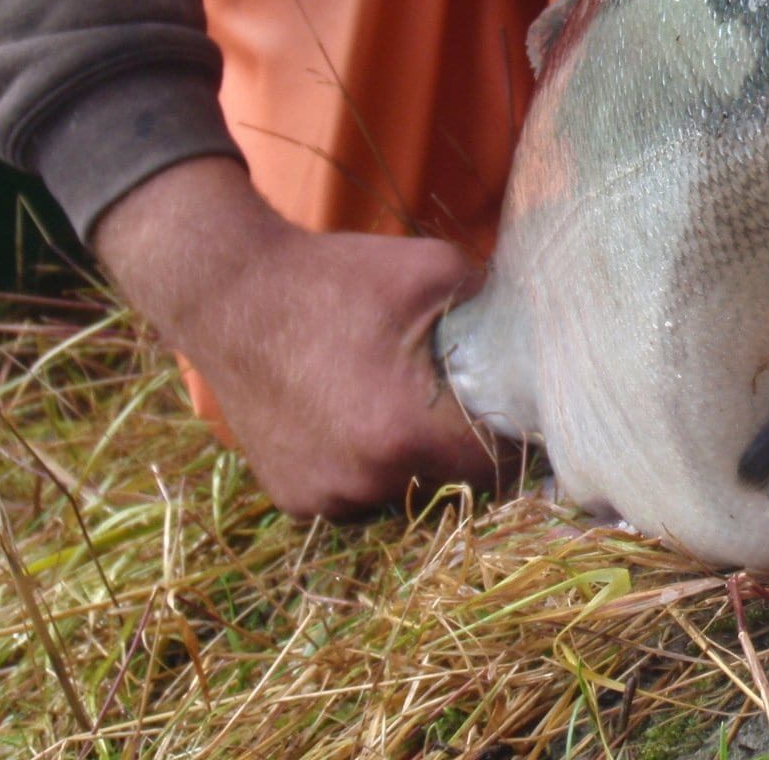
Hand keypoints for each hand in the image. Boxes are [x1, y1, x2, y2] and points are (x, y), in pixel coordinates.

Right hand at [92, 157, 515, 517]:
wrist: (227, 293)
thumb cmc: (336, 278)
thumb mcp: (433, 270)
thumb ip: (495, 307)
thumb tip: (541, 333)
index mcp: (405, 433)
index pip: (497, 469)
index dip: (515, 443)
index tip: (517, 416)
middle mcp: (365, 479)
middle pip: (453, 484)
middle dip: (465, 450)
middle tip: (458, 403)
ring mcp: (325, 496)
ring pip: (405, 492)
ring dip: (414, 461)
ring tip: (398, 403)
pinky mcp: (295, 499)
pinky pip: (358, 492)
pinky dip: (368, 465)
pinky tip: (355, 417)